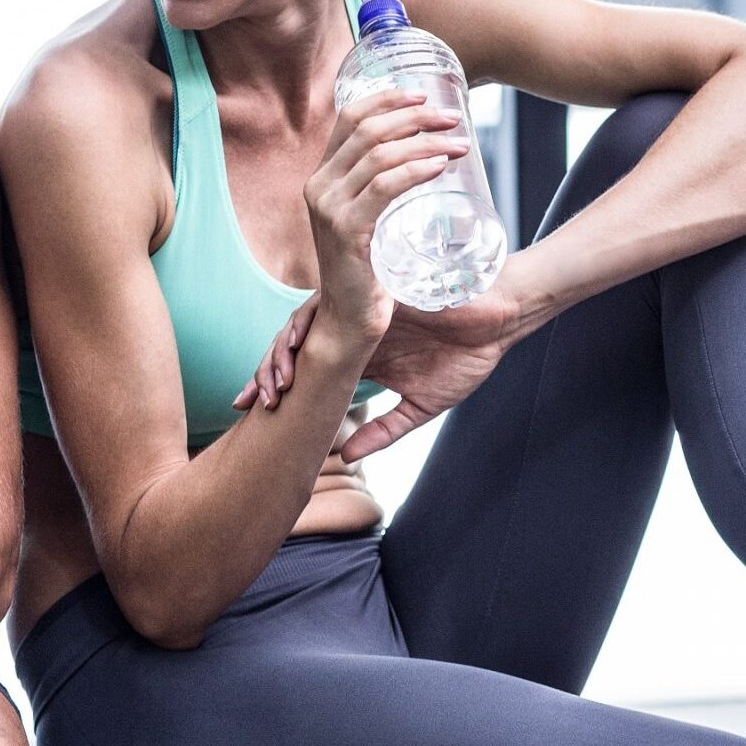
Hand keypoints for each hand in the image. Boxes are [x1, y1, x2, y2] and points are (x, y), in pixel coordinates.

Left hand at [235, 283, 524, 460]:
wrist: (500, 318)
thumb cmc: (468, 354)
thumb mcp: (421, 405)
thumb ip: (383, 431)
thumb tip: (344, 457)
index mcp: (358, 354)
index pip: (308, 372)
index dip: (279, 391)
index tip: (254, 420)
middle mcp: (350, 328)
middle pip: (294, 349)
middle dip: (265, 374)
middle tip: (245, 404)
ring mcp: (357, 307)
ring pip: (302, 324)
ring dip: (282, 353)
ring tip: (273, 382)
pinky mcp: (369, 288)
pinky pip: (329, 300)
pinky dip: (310, 321)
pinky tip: (298, 343)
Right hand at [303, 87, 468, 349]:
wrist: (349, 320)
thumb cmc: (367, 270)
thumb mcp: (366, 219)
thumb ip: (378, 188)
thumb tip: (422, 154)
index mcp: (322, 177)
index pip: (350, 118)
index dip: (387, 99)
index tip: (423, 95)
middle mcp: (319, 186)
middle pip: (368, 129)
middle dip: (415, 116)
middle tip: (453, 118)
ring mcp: (329, 207)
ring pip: (379, 154)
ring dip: (425, 142)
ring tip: (459, 145)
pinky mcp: (345, 230)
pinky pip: (385, 187)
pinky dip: (416, 170)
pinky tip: (440, 167)